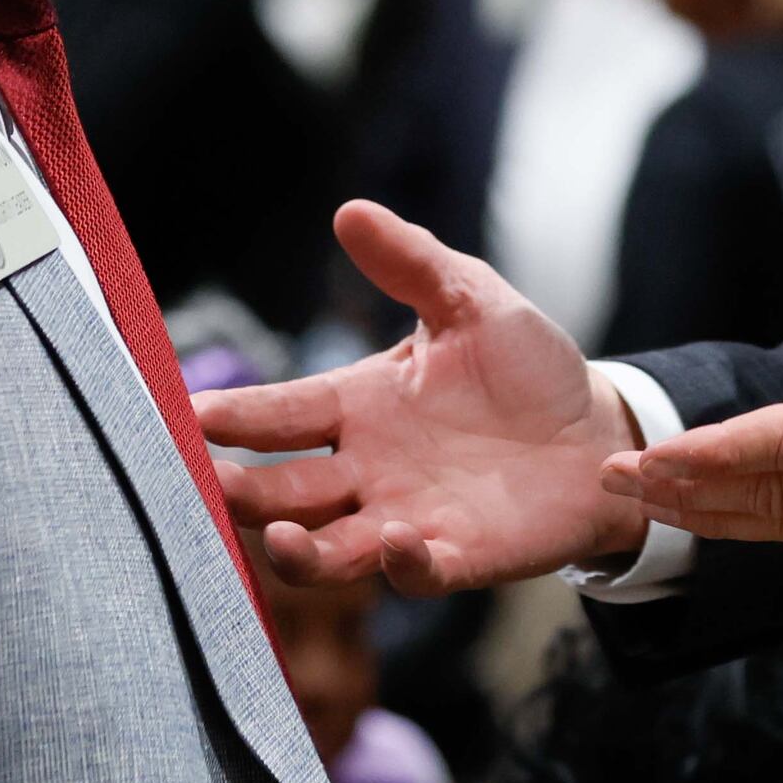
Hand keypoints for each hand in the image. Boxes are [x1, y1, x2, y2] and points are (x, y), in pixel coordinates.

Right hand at [208, 202, 645, 594]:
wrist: (598, 432)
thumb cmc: (525, 368)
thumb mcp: (470, 302)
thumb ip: (412, 263)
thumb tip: (351, 211)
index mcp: (358, 405)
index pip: (278, 414)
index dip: (232, 416)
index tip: (183, 415)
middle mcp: (368, 469)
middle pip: (282, 490)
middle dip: (242, 490)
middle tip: (211, 483)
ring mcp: (406, 517)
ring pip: (328, 548)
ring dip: (298, 549)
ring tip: (280, 536)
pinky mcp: (457, 555)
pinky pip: (413, 571)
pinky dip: (399, 562)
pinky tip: (395, 537)